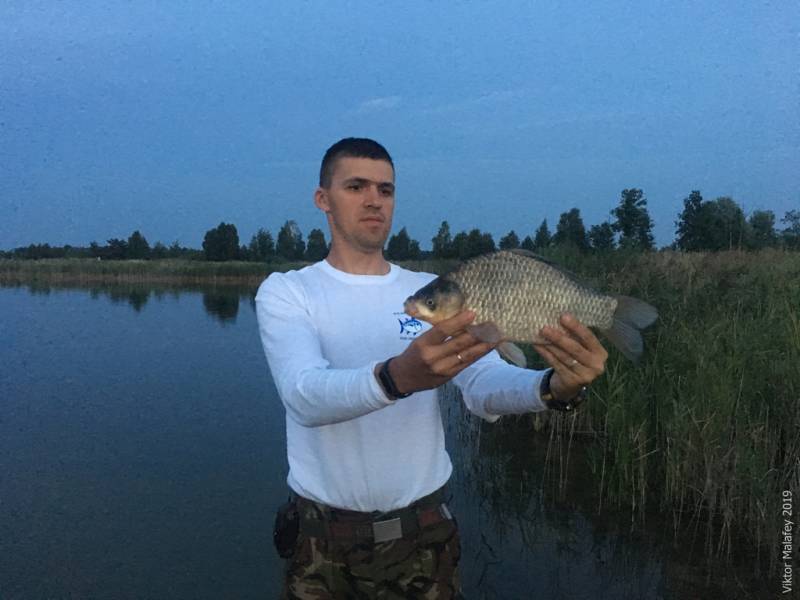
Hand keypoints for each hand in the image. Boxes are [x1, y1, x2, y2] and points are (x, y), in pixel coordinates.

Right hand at [380, 310, 495, 394]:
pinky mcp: (449, 377)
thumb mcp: (420, 340)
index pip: (442, 331)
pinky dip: (479, 355)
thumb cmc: (413, 354)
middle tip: (492, 324)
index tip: (472, 313)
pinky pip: (467, 364)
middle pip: (458, 344)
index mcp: (423, 344)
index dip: (458, 322)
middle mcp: (433, 357)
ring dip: (483, 345)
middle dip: (477, 333)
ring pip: (466, 355)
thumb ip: (437, 332)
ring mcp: (442, 369)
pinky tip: (488, 347)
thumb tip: (460, 320)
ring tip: (496, 336)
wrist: (402, 378)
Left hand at [534, 313, 607, 399]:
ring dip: (550, 346)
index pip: (588, 338)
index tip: (563, 317)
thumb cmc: (576, 358)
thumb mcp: (582, 348)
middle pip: (575, 349)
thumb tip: (559, 318)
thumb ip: (575, 336)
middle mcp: (596, 365)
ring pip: (564, 357)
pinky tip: (538, 346)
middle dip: (559, 338)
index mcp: (600, 353)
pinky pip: (556, 365)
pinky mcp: (572, 382)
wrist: (571, 384)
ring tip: (539, 335)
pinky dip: (546, 354)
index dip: (576, 327)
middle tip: (545, 328)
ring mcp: (585, 376)